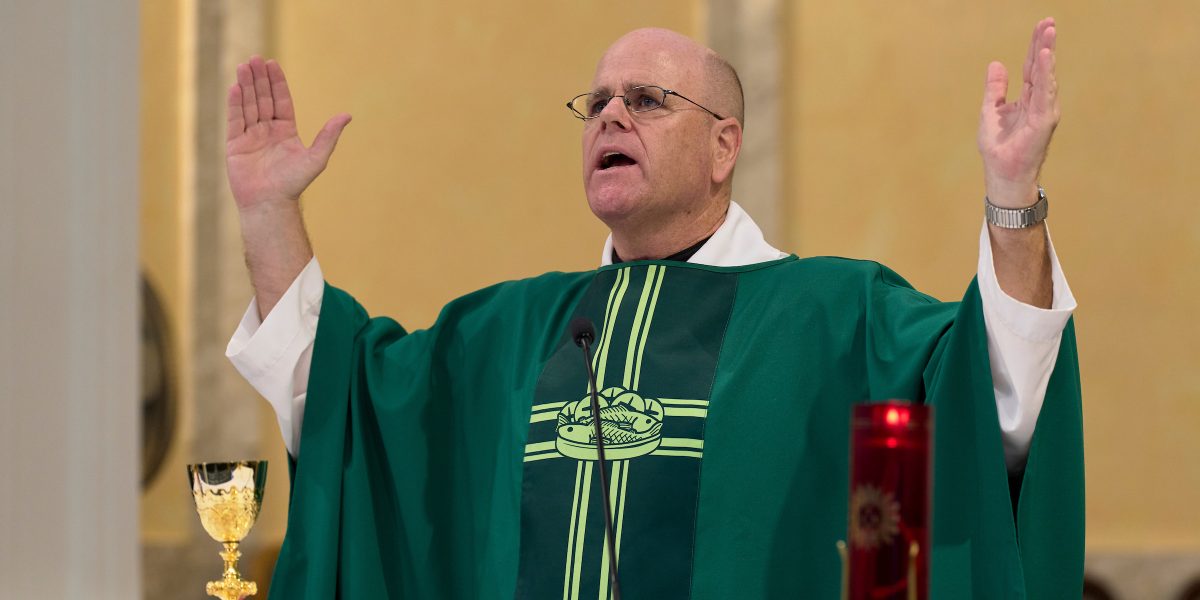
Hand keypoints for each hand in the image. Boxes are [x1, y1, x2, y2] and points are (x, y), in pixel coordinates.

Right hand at [226, 56, 350, 210]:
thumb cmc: (294, 184)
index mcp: (286, 131)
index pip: (281, 101)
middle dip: (259, 79)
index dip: (277, 83)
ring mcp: (250, 137)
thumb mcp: (316, 157)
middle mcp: (267, 131)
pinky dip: (235, 104)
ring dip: (246, 86)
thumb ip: (329, 136)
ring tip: (243, 66)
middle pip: (263, 99)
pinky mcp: (235, 145)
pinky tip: (235, 88)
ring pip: (248, 106)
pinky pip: (235, 120)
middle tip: (255, 59)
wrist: (270, 203)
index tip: (272, 64)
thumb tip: (347, 115)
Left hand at [978, 18, 1058, 207]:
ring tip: (1048, 32)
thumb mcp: (991, 111)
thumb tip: (996, 63)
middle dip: (1045, 44)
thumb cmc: (998, 148)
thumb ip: (995, 88)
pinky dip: (1044, 75)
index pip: (1032, 67)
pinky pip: (1044, 93)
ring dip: (1047, 54)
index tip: (1042, 26)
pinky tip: (1044, 58)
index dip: (1036, 47)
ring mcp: (1044, 111)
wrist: (1002, 174)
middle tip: (1049, 22)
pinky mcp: (1043, 120)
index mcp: (1028, 99)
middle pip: (1042, 68)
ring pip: (1046, 76)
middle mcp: (1039, 102)